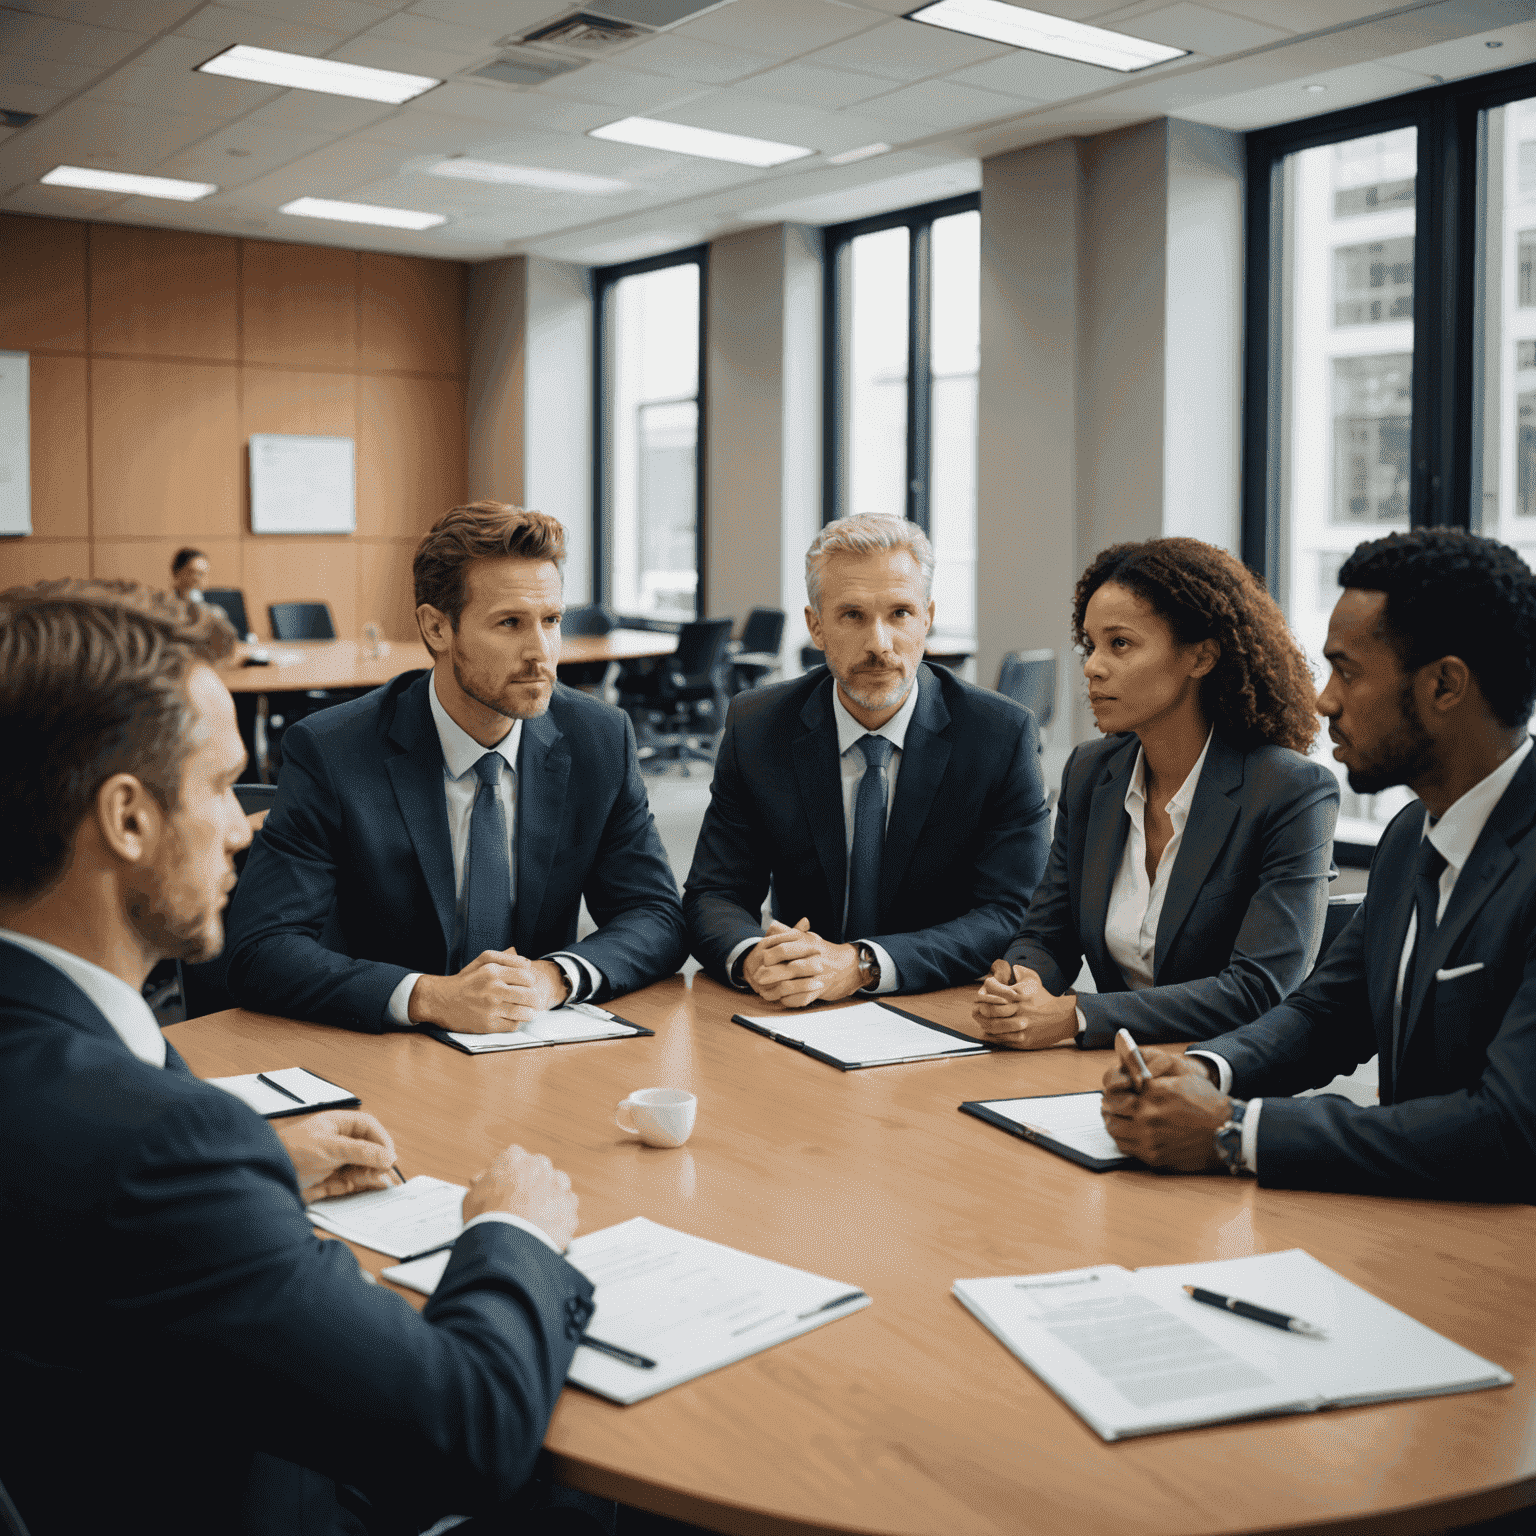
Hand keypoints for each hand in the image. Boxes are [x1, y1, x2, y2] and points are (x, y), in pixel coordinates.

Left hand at [273, 1109, 397, 1203]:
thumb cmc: (291, 1151)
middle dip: (377, 1161)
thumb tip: (388, 1157)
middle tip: (384, 1174)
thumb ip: (361, 1151)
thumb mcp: (330, 1147)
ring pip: (361, 1167)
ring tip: (376, 1183)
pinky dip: (356, 1186)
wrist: (266, 1175)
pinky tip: (360, 1188)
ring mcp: (333, 1161)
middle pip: (367, 1149)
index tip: (389, 1156)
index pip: (368, 1127)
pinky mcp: (327, 1180)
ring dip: (369, 1175)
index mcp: (337, 1124)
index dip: (381, 1140)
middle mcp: (337, 1142)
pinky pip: (349, 1183)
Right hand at [410, 949, 569, 1033]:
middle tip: (530, 999)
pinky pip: (514, 1026)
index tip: (526, 985)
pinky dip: (516, 1022)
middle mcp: (493, 990)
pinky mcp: (488, 1025)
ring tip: (523, 1009)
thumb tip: (528, 964)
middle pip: (531, 996)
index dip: (530, 982)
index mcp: (493, 971)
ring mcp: (491, 1009)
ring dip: (528, 1012)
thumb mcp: (483, 960)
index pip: (528, 977)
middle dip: (534, 998)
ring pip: (526, 1013)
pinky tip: (510, 1017)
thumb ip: (507, 958)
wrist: (441, 1000)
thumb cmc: (466, 980)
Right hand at [462, 1144, 578, 1251]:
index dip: (508, 1175)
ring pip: (558, 1187)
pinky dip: (559, 1220)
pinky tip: (545, 1230)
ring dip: (549, 1198)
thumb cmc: (487, 1220)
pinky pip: (566, 1212)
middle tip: (519, 1203)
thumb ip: (481, 1184)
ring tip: (534, 1217)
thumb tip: (480, 1183)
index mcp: (514, 1158)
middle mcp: (540, 1167)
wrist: (507, 1245)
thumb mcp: (472, 1197)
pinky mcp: (569, 1209)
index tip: (505, 1187)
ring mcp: (558, 1187)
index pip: (514, 1158)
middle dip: (531, 1184)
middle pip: (539, 1170)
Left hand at [742, 918, 864, 1006]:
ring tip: (764, 991)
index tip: (761, 958)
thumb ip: (790, 932)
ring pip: (792, 986)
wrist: (849, 966)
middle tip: (757, 977)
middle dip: (769, 974)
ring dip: (775, 991)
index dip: (770, 955)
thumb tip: (772, 925)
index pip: (785, 949)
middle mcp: (814, 960)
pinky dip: (788, 1000)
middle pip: (788, 969)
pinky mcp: (819, 991)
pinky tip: (780, 998)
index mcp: (809, 945)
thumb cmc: (823, 952)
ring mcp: (817, 977)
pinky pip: (800, 999)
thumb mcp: (808, 938)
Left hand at [971, 960, 1078, 1047]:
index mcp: (1018, 996)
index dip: (984, 996)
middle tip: (978, 1010)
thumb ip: (1022, 973)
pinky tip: (991, 1031)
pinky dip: (993, 1036)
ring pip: (993, 1028)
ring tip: (982, 1022)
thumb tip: (1012, 967)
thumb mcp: (1035, 982)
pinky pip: (1002, 1040)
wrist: (1063, 1018)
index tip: (980, 997)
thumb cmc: (1045, 1000)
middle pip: (989, 1012)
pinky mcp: (1023, 1041)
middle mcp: (1018, 1012)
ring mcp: (1020, 1028)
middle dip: (981, 1011)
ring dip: (984, 1024)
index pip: (992, 995)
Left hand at [1099, 1046, 1228, 1170]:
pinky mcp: (1153, 1156)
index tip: (1114, 1090)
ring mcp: (1149, 1138)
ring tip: (1116, 1119)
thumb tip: (1133, 1077)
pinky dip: (1122, 1139)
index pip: (1117, 1089)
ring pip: (1114, 1130)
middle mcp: (1146, 1115)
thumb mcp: (1182, 1079)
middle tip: (1109, 1105)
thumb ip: (1155, 1078)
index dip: (1114, 1089)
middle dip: (1108, 1105)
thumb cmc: (1209, 1105)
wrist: (1227, 1133)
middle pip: (1111, 1109)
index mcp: (1152, 1092)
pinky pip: (1126, 1147)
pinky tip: (1128, 1134)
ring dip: (1113, 1122)